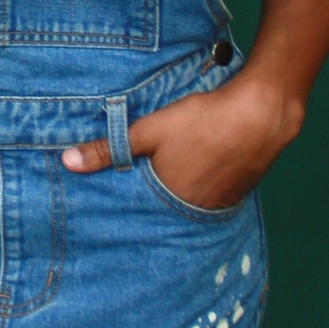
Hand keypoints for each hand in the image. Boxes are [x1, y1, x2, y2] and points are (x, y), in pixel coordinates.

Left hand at [61, 70, 300, 209]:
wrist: (261, 113)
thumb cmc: (202, 121)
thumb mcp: (149, 130)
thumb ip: (110, 148)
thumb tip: (67, 162)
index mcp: (170, 200)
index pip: (138, 214)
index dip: (123, 207)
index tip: (106, 207)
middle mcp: (196, 210)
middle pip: (163, 211)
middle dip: (147, 203)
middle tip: (132, 191)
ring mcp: (220, 202)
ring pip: (186, 203)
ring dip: (174, 194)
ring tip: (164, 178)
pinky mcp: (237, 190)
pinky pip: (209, 195)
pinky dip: (197, 186)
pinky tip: (194, 169)